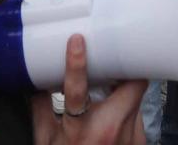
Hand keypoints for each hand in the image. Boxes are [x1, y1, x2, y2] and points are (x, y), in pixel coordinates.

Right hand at [30, 36, 147, 144]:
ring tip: (111, 92)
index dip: (77, 64)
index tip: (77, 42)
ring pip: (135, 100)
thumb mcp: (46, 142)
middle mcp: (111, 131)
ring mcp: (131, 137)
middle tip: (113, 63)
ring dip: (124, 93)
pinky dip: (126, 111)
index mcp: (81, 130)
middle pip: (130, 85)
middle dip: (123, 72)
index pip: (77, 91)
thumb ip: (40, 111)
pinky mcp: (141, 141)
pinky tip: (115, 116)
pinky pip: (137, 116)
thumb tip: (36, 81)